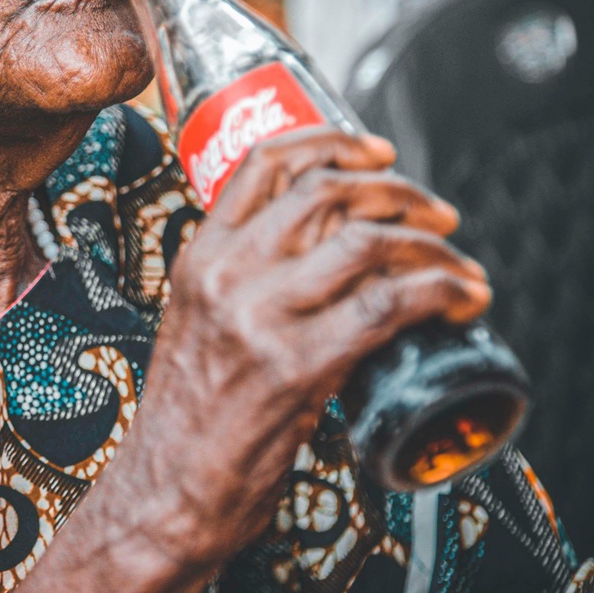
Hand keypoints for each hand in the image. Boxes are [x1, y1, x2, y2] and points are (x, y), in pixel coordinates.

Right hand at [22, 127, 489, 592]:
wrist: (167, 487)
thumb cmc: (189, 412)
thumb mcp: (197, 318)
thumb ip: (244, 276)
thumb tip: (325, 246)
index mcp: (198, 256)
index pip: (263, 163)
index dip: (332, 141)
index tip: (376, 150)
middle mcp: (226, 275)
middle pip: (325, 190)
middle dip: (397, 188)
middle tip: (432, 210)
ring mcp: (260, 318)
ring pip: (365, 242)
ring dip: (429, 242)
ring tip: (454, 259)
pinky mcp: (298, 367)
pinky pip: (388, 304)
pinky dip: (441, 291)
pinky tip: (461, 298)